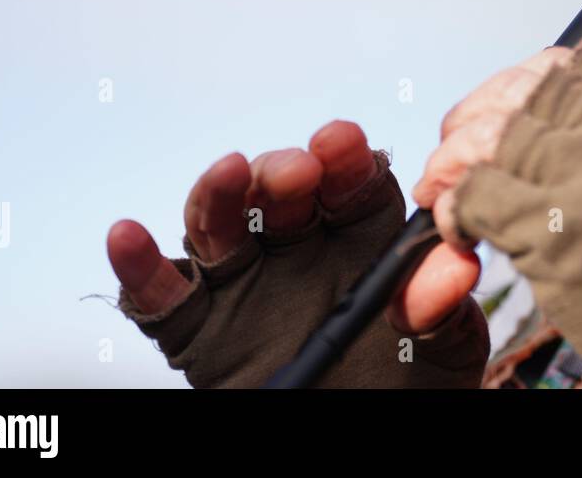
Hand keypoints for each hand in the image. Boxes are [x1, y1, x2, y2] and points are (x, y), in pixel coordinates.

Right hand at [107, 120, 487, 387]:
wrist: (363, 439)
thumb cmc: (411, 389)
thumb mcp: (445, 351)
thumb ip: (443, 307)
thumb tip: (452, 268)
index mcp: (362, 239)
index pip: (351, 182)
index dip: (344, 158)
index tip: (342, 142)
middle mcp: (300, 250)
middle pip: (279, 194)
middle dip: (282, 173)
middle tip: (297, 172)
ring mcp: (246, 286)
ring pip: (219, 228)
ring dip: (216, 196)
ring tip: (226, 173)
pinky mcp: (200, 332)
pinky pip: (161, 298)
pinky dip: (140, 267)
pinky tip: (129, 236)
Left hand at [414, 43, 581, 387]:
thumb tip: (534, 92)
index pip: (558, 67)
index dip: (509, 86)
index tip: (490, 111)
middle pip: (514, 99)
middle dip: (469, 122)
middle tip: (450, 153)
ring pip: (485, 141)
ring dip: (450, 165)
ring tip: (441, 188)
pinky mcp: (551, 232)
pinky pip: (474, 198)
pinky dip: (452, 211)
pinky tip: (459, 229)